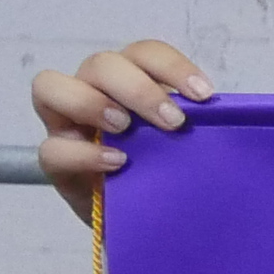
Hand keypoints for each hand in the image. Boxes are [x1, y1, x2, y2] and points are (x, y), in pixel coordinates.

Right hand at [32, 42, 210, 223]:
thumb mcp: (181, 144)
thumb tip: (223, 114)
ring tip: (126, 128)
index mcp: (127, 81)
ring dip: (92, 103)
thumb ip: (190, 123)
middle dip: (138, 88)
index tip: (204, 95)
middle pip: (100, 63)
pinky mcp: (56, 161)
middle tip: (172, 122)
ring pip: (50, 86)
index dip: (171, 66)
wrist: (143, 221)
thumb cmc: (162, 172)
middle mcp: (91, 91)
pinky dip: (84, 153)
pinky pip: (52, 148)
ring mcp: (65, 123)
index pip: (142, 53)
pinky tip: (117, 163)